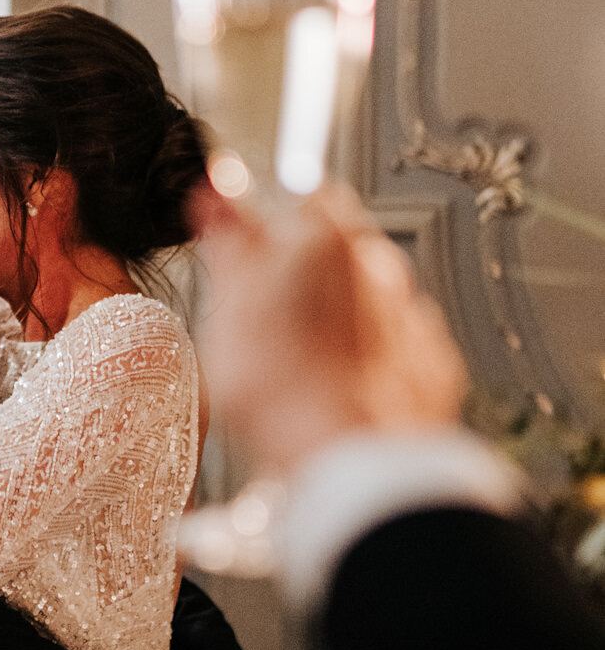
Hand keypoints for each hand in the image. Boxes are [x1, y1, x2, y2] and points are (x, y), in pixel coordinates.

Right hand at [197, 184, 467, 478]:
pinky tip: (340, 391)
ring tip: (302, 368)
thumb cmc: (284, 388)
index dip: (278, 224)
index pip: (307, 196)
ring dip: (343, 321)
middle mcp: (378, 267)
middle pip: (341, 251)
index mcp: (325, 240)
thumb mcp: (229, 307)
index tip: (255, 250)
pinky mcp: (431, 366)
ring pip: (370, 301)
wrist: (350, 459)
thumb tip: (218, 190)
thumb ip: (227, 240)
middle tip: (269, 320)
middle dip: (311, 276)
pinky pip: (397, 350)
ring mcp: (410, 316)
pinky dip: (371, 362)